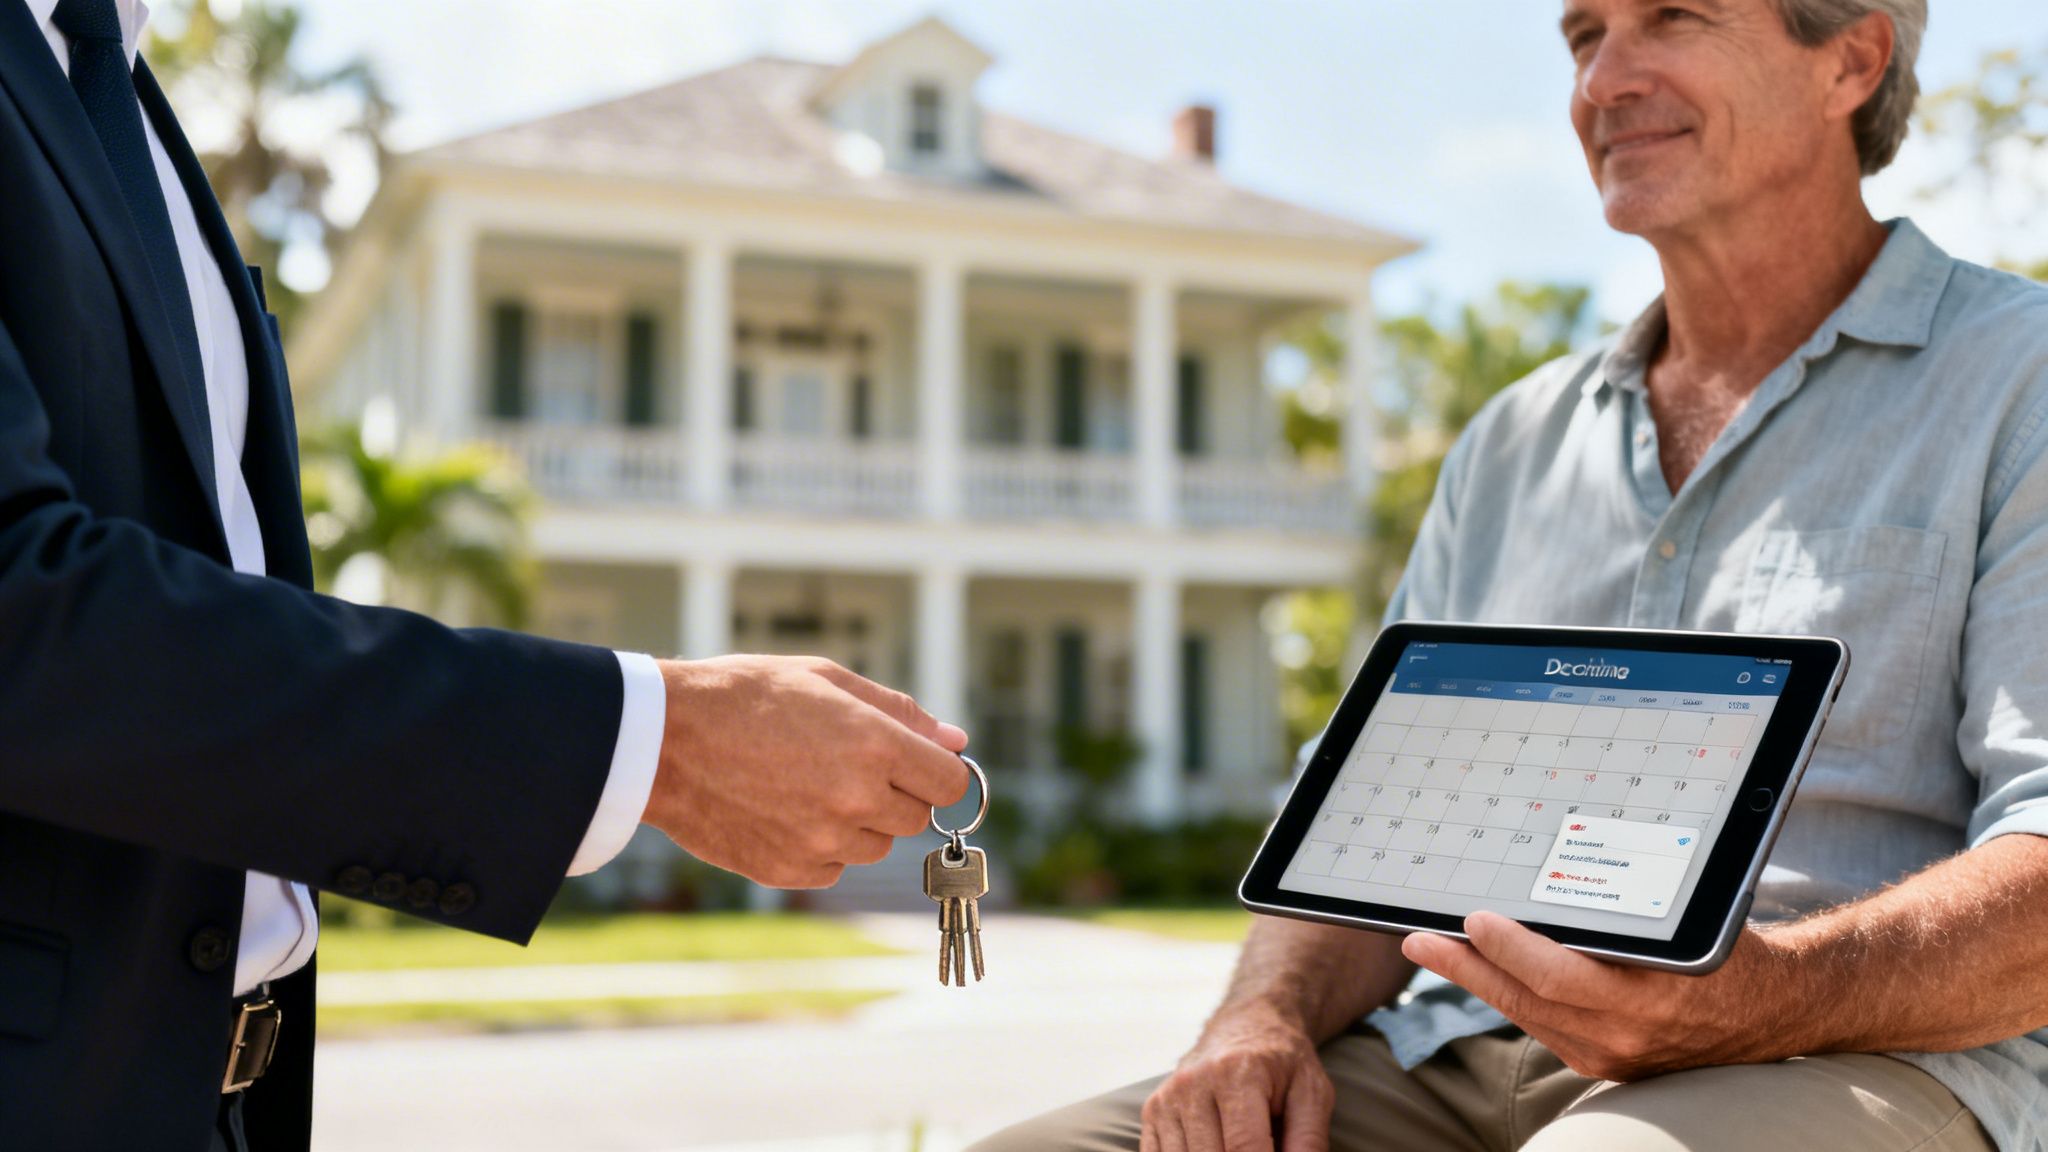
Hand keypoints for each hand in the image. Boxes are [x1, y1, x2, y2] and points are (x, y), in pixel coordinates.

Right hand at [643, 655, 970, 887]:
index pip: (950, 782)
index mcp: (874, 746)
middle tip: (843, 764)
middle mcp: (856, 799)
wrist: (662, 739)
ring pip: (874, 847)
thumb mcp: (825, 679)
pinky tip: (781, 810)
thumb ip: (898, 712)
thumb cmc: (745, 696)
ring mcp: (822, 841)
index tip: (917, 764)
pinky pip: (831, 868)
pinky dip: (819, 847)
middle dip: (894, 793)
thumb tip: (955, 741)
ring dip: (857, 822)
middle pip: (914, 818)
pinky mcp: (788, 871)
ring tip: (805, 784)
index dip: (938, 771)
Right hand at [1142, 1000, 1335, 1151]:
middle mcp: (1194, 1082)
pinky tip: (1212, 1146)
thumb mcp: (1312, 1094)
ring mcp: (1168, 1097)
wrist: (1247, 1026)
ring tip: (1238, 1144)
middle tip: (1261, 1148)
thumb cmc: (1283, 1064)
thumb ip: (1308, 1141)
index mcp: (1238, 1073)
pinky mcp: (1153, 1110)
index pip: (1244, 1148)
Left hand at [1402, 911, 1807, 1080]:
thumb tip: (1557, 875)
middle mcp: (1625, 1034)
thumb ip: (1627, 916)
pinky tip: (1480, 972)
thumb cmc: (1728, 951)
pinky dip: (1510, 996)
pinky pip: (1544, 1025)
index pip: (1557, 976)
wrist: (1775, 1012)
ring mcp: (1612, 1055)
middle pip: (1525, 1000)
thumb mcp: (1686, 924)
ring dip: (1477, 982)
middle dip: (1465, 968)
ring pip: (1527, 1015)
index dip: (1509, 949)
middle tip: (1419, 940)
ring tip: (1434, 951)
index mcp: (1648, 996)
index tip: (1472, 920)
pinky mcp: (1604, 1062)